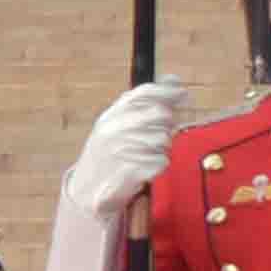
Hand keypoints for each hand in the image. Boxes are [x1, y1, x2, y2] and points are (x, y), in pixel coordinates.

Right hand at [56, 81, 183, 227]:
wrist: (87, 190)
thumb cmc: (108, 154)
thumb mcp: (118, 123)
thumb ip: (145, 102)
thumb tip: (174, 80)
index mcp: (111, 115)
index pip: (144, 93)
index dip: (167, 91)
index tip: (183, 94)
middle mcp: (115, 129)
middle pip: (160, 114)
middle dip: (166, 123)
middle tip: (158, 133)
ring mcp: (122, 150)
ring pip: (164, 139)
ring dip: (161, 148)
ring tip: (144, 155)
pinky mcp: (132, 171)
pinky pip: (162, 161)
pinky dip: (158, 165)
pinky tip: (144, 168)